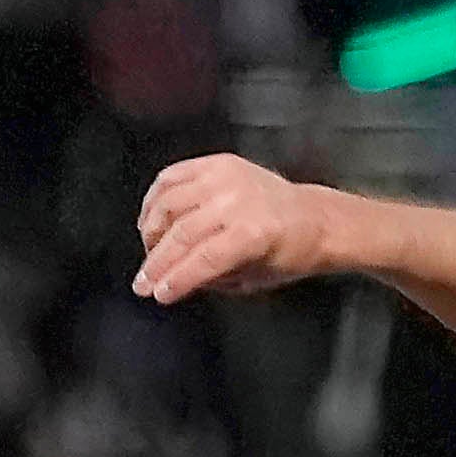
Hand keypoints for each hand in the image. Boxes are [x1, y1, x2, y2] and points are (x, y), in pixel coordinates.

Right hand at [131, 153, 337, 305]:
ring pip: (170, 203)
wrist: (312, 218)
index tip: (157, 293)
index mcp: (255, 233)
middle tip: (143, 281)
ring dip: (152, 231)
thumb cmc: (288, 251)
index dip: (175, 279)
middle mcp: (239, 201)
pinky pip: (173, 176)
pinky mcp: (219, 163)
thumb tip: (173, 281)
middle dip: (156, 263)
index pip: (202, 259)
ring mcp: (227, 177)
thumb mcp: (253, 278)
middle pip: (183, 234)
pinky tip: (151, 218)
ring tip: (149, 251)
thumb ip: (211, 279)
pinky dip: (155, 197)